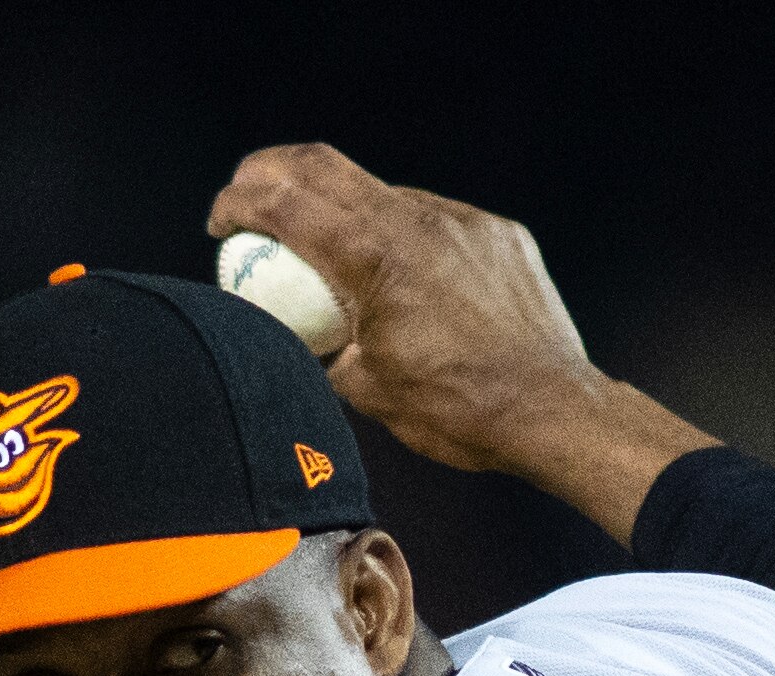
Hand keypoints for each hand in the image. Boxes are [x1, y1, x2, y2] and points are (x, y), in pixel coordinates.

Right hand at [207, 144, 715, 542]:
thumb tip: (301, 336)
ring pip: (384, 193)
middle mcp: (415, 221)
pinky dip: (407, 238)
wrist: (553, 411)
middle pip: (322, 165)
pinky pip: (437, 220)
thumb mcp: (366, 389)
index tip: (221, 222)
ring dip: (347, 211)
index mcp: (371, 257)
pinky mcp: (498, 233)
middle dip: (272, 173)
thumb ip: (321, 348)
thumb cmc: (462, 411)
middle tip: (253, 199)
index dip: (238, 202)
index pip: (282, 200)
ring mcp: (461, 221)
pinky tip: (411, 281)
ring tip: (338, 256)